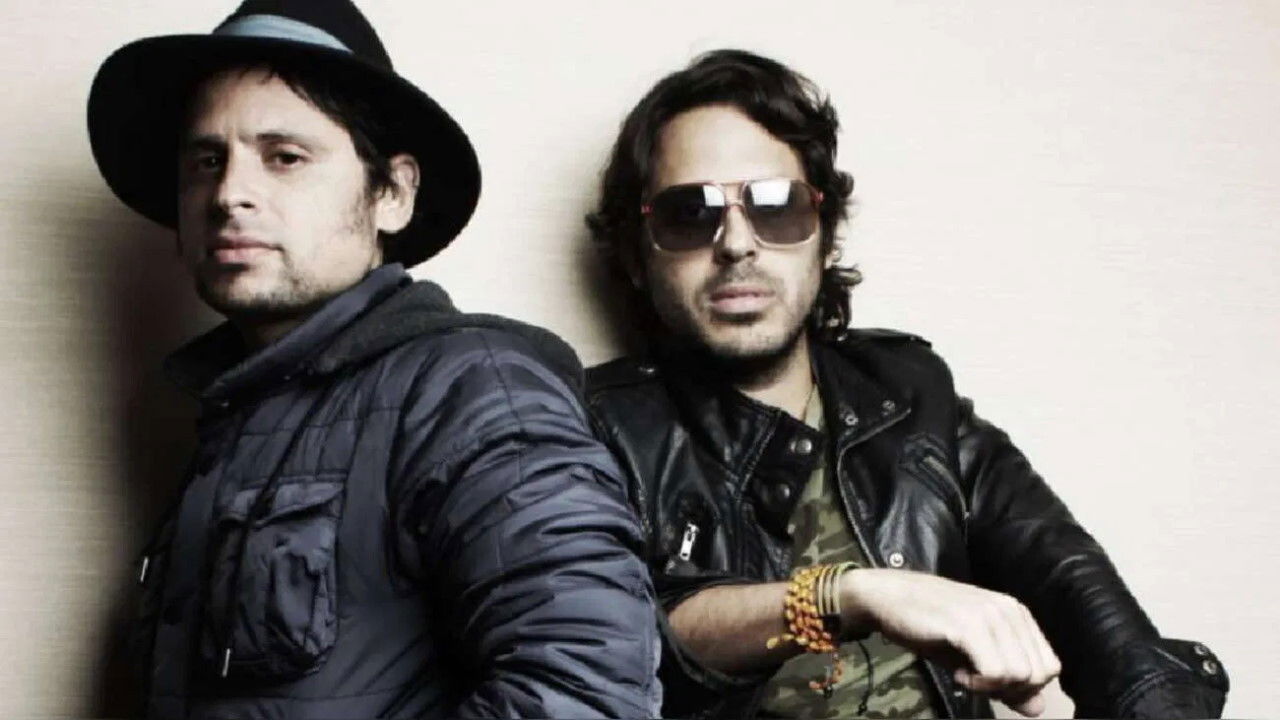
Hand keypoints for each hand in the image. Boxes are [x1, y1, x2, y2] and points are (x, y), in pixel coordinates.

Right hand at [840, 569, 1060, 716]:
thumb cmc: (929, 626)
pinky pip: (995, 672)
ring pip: (1021, 675)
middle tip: (976, 678)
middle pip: (1040, 674)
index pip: (1049, 666)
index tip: (989, 678)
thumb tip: (1038, 709)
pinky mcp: (969, 625)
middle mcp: (1010, 610)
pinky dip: (978, 684)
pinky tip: (957, 674)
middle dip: (1011, 688)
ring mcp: (991, 615)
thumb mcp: (972, 657)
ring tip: (964, 673)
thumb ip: (1008, 682)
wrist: (888, 598)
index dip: (1023, 685)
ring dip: (992, 687)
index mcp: (1017, 614)